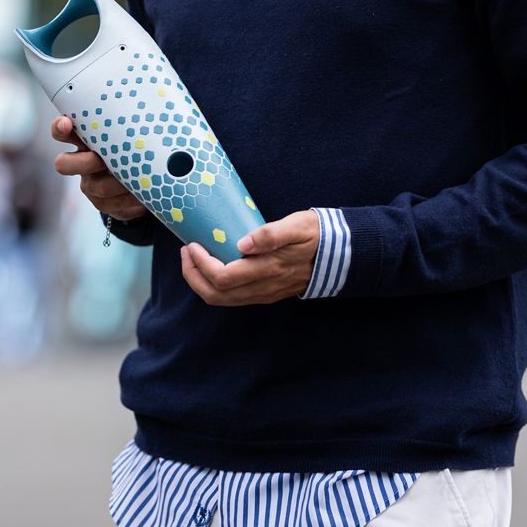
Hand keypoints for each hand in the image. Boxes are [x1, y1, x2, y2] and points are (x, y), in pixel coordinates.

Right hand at [51, 115, 146, 221]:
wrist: (143, 177)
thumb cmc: (134, 145)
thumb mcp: (129, 132)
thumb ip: (129, 122)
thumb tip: (152, 97)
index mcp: (85, 139)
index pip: (62, 131)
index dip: (60, 127)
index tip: (66, 122)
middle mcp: (82, 162)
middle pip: (64, 164)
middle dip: (83, 162)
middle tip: (102, 159)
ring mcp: (91, 184)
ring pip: (97, 187)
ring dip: (119, 182)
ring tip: (141, 176)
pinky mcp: (104, 204)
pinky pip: (114, 205)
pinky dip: (132, 199)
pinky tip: (146, 193)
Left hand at [180, 210, 320, 305]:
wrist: (340, 255)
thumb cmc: (316, 234)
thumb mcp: (297, 226)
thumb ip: (271, 234)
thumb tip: (242, 243)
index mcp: (268, 269)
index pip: (223, 277)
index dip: (201, 264)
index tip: (192, 245)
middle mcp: (263, 287)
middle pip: (215, 295)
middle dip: (193, 276)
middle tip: (186, 252)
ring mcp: (264, 293)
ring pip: (222, 300)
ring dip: (201, 282)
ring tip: (193, 259)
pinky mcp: (266, 293)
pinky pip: (232, 298)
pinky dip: (214, 285)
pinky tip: (213, 266)